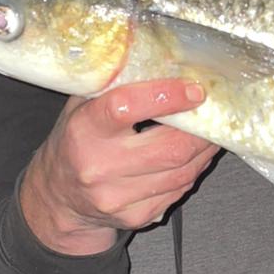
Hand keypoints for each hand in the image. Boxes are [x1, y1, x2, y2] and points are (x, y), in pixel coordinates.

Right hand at [20, 80, 218, 255]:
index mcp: (84, 130)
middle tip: (214, 113)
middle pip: (169, 149)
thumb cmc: (76, 140)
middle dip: (200, 130)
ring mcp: (117, 197)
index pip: (127, 107)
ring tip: (211, 133)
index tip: (194, 90)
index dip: (167, 96)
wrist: (59, 196)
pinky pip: (178, 191)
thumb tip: (163, 57)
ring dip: (204, 152)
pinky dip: (193, 171)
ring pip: (181, 173)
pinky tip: (194, 158)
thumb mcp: (83, 105)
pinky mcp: (134, 216)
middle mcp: (98, 167)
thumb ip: (115, 83)